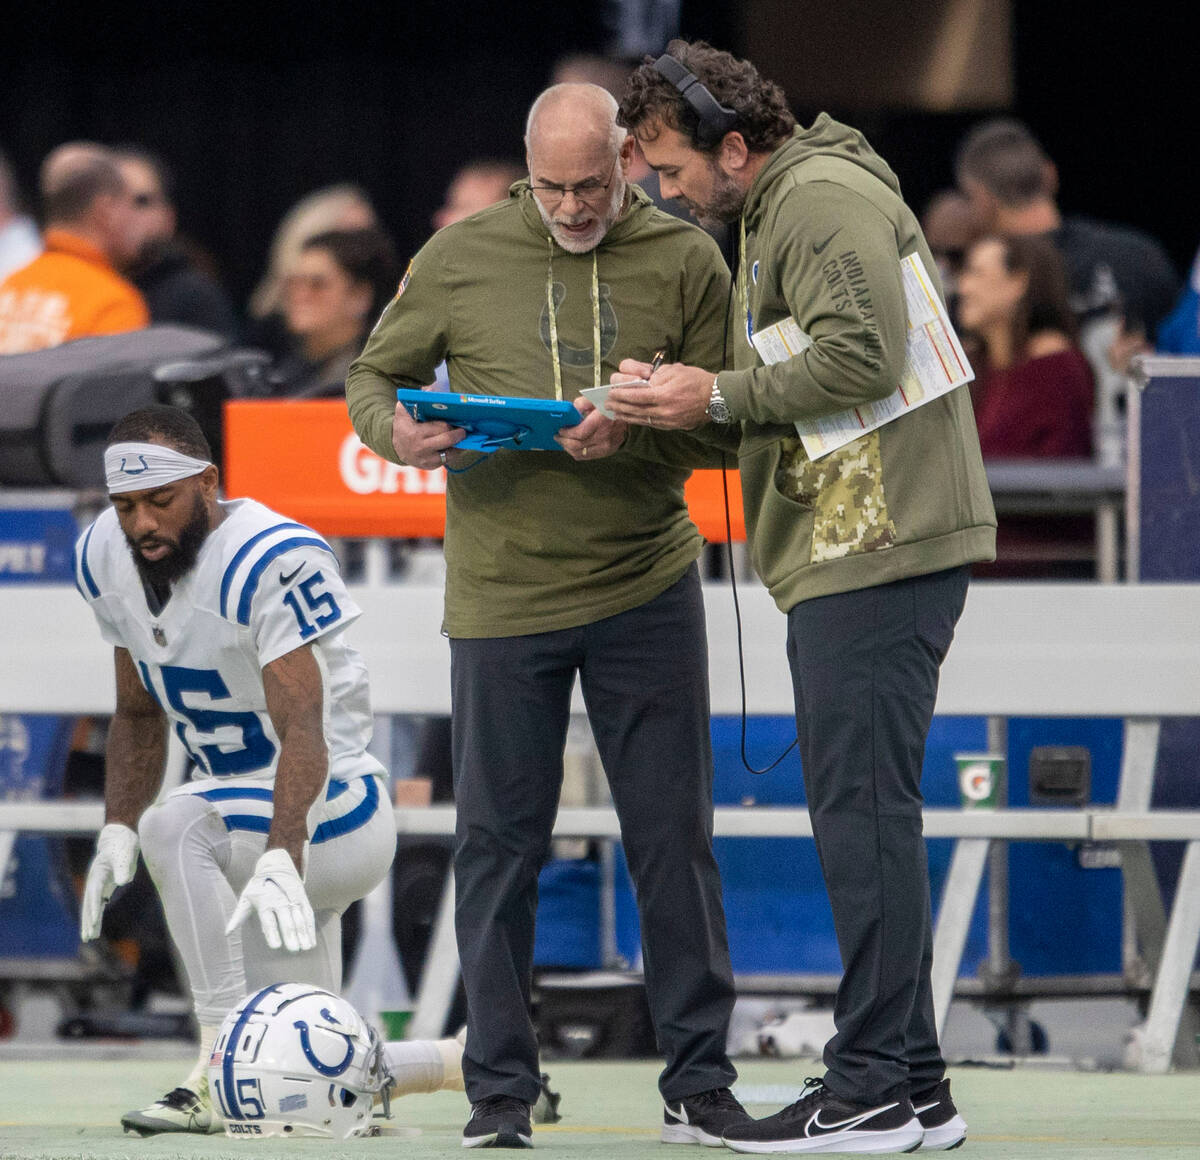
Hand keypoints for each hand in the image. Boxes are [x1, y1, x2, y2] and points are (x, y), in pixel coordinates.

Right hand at [80, 822, 138, 940]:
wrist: (121, 837)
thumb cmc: (123, 844)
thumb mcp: (125, 853)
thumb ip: (124, 866)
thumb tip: (123, 882)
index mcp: (98, 874)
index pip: (94, 894)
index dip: (93, 908)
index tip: (93, 921)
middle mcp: (95, 881)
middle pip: (89, 904)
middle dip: (88, 920)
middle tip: (88, 937)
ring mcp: (100, 884)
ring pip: (93, 906)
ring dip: (91, 921)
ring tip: (89, 937)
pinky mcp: (106, 886)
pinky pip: (100, 903)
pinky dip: (97, 914)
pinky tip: (95, 925)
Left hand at [226, 847, 315, 952]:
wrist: (276, 864)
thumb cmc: (258, 886)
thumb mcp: (246, 898)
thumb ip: (238, 917)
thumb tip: (227, 933)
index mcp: (265, 902)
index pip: (269, 920)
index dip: (272, 933)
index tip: (275, 946)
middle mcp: (280, 900)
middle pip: (286, 920)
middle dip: (291, 935)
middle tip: (293, 950)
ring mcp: (293, 899)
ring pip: (300, 918)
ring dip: (304, 933)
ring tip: (305, 948)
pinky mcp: (302, 899)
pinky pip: (308, 915)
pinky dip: (310, 928)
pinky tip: (311, 941)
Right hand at [391, 402, 466, 470]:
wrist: (395, 447)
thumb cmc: (402, 425)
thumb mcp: (403, 410)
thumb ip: (415, 399)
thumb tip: (430, 390)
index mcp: (415, 433)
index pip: (440, 428)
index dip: (449, 424)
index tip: (456, 420)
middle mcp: (421, 449)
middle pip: (447, 440)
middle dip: (458, 434)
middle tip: (464, 430)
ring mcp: (427, 460)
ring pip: (450, 453)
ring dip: (459, 445)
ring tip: (463, 438)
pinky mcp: (431, 467)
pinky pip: (447, 460)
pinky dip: (454, 452)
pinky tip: (458, 445)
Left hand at [556, 397, 627, 460]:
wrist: (625, 417)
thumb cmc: (609, 407)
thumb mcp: (595, 399)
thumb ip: (581, 403)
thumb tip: (570, 411)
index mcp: (601, 421)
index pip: (580, 433)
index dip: (567, 433)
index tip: (561, 430)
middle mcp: (604, 436)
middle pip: (577, 445)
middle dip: (564, 441)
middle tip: (558, 437)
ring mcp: (606, 446)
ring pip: (580, 453)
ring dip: (568, 449)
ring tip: (563, 442)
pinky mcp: (606, 452)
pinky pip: (586, 456)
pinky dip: (576, 453)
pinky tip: (572, 447)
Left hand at [606, 358, 714, 429]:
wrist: (716, 398)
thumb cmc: (696, 380)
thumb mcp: (674, 370)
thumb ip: (654, 375)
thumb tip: (638, 380)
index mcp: (664, 395)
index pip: (636, 395)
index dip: (621, 394)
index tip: (611, 392)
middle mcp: (664, 411)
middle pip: (635, 409)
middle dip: (619, 406)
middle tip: (606, 402)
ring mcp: (667, 421)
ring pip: (640, 419)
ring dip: (625, 415)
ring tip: (613, 411)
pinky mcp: (670, 426)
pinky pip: (649, 423)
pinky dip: (637, 419)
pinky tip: (630, 416)